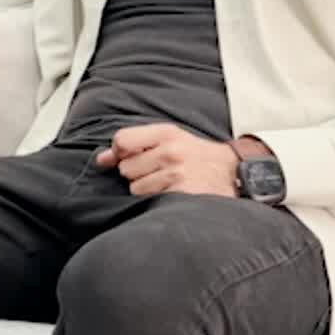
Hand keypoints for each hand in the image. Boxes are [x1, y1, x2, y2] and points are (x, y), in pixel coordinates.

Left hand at [95, 124, 236, 197]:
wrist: (233, 172)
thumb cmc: (196, 156)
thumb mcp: (169, 140)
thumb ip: (134, 145)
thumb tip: (101, 160)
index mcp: (166, 133)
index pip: (121, 140)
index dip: (119, 152)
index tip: (129, 158)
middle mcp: (170, 151)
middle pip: (125, 168)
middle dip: (136, 173)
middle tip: (157, 173)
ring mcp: (176, 173)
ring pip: (135, 188)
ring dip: (146, 190)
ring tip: (166, 184)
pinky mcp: (181, 193)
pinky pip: (149, 200)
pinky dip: (156, 201)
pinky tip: (171, 195)